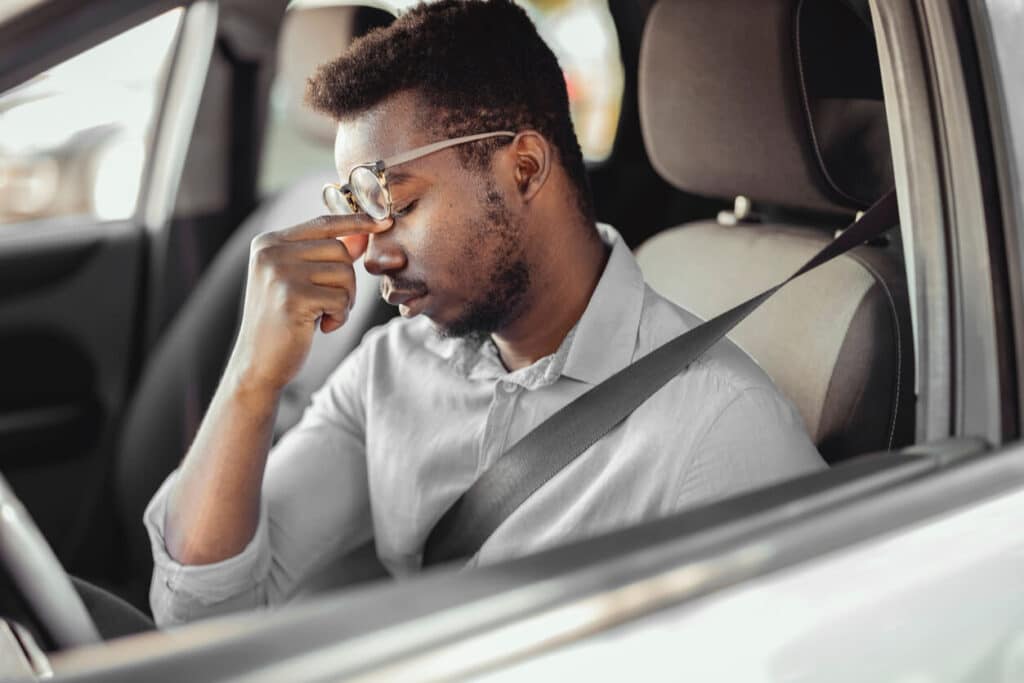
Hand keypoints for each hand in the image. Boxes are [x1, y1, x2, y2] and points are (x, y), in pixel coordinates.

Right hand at [229, 213, 391, 392]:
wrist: (258, 364)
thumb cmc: (283, 322)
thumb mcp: (300, 281)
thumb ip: (324, 256)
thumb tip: (362, 233)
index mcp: (269, 242)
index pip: (323, 222)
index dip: (356, 221)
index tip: (384, 221)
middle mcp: (270, 251)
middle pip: (339, 249)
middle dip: (347, 281)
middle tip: (330, 304)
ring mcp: (279, 272)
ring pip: (344, 273)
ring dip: (344, 299)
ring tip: (321, 315)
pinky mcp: (292, 296)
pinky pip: (341, 298)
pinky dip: (340, 317)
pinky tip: (320, 328)